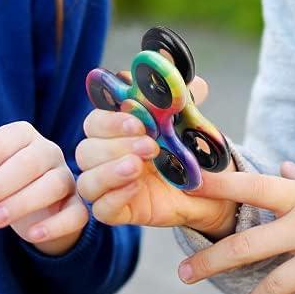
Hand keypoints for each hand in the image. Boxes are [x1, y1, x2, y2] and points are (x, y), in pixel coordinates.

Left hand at [0, 121, 88, 255]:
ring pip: (51, 185)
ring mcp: (66, 177)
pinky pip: (75, 213)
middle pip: (25, 163)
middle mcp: (48, 150)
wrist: (34, 208)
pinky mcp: (78, 206)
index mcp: (22, 134)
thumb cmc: (0, 178)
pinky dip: (55, 225)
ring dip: (20, 203)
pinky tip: (31, 235)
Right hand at [75, 75, 236, 238]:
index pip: (94, 122)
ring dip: (110, 172)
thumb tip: (195, 81)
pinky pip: (101, 209)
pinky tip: (137, 187)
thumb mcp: (187, 122)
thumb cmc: (187, 150)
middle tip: (150, 146)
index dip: (111, 122)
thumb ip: (185, 99)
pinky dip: (115, 197)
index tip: (138, 122)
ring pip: (87, 181)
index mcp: (114, 131)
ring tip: (139, 167)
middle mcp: (105, 158)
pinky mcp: (117, 212)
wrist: (209, 189)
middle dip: (115, 146)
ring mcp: (108, 187)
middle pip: (85, 151)